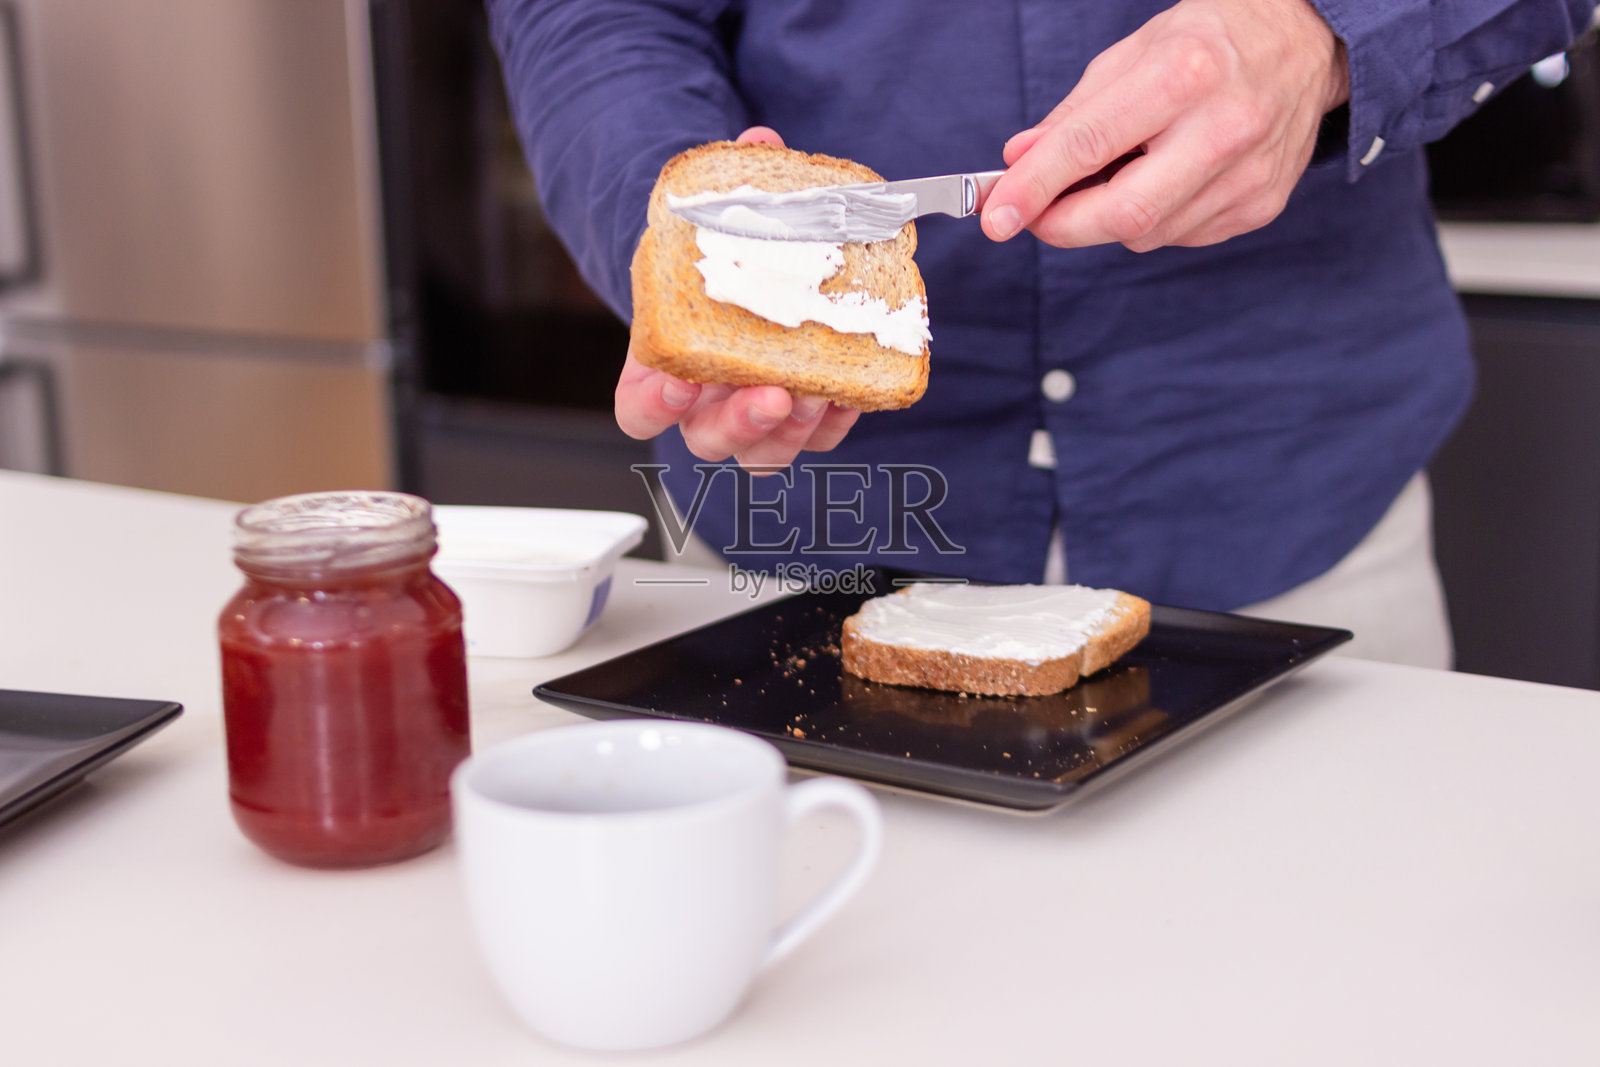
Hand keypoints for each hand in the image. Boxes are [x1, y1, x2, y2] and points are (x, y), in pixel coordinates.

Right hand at [616, 126, 860, 474]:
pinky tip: (855, 390)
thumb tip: (760, 140)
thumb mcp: (718, 216)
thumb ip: (731, 187)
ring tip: (819, 394)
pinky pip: (820, 437)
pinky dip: (839, 419)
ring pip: (765, 453)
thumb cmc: (723, 253)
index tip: (677, 380)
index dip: (654, 403)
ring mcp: (755, 413)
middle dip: (740, 424)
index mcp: (666, 362)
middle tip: (770, 396)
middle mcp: (706, 401)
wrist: (757, 266)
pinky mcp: (805, 414)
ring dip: (792, 431)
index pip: (638, 409)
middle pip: (708, 441)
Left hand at [981, 0, 1348, 251]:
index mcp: (1184, 74)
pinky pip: (1180, 234)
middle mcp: (1224, 128)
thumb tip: (1018, 163)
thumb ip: (1073, 113)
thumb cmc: (1210, 40)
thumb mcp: (1134, 53)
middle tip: (1034, 215)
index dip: (1034, 188)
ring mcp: (1249, 173)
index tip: (994, 216)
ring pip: (1147, 232)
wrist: (1306, 40)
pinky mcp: (1261, 204)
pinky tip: (1163, 180)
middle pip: (1124, 212)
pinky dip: (1152, 219)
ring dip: (1108, 218)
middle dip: (1063, 225)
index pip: (1090, 145)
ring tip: (1117, 174)